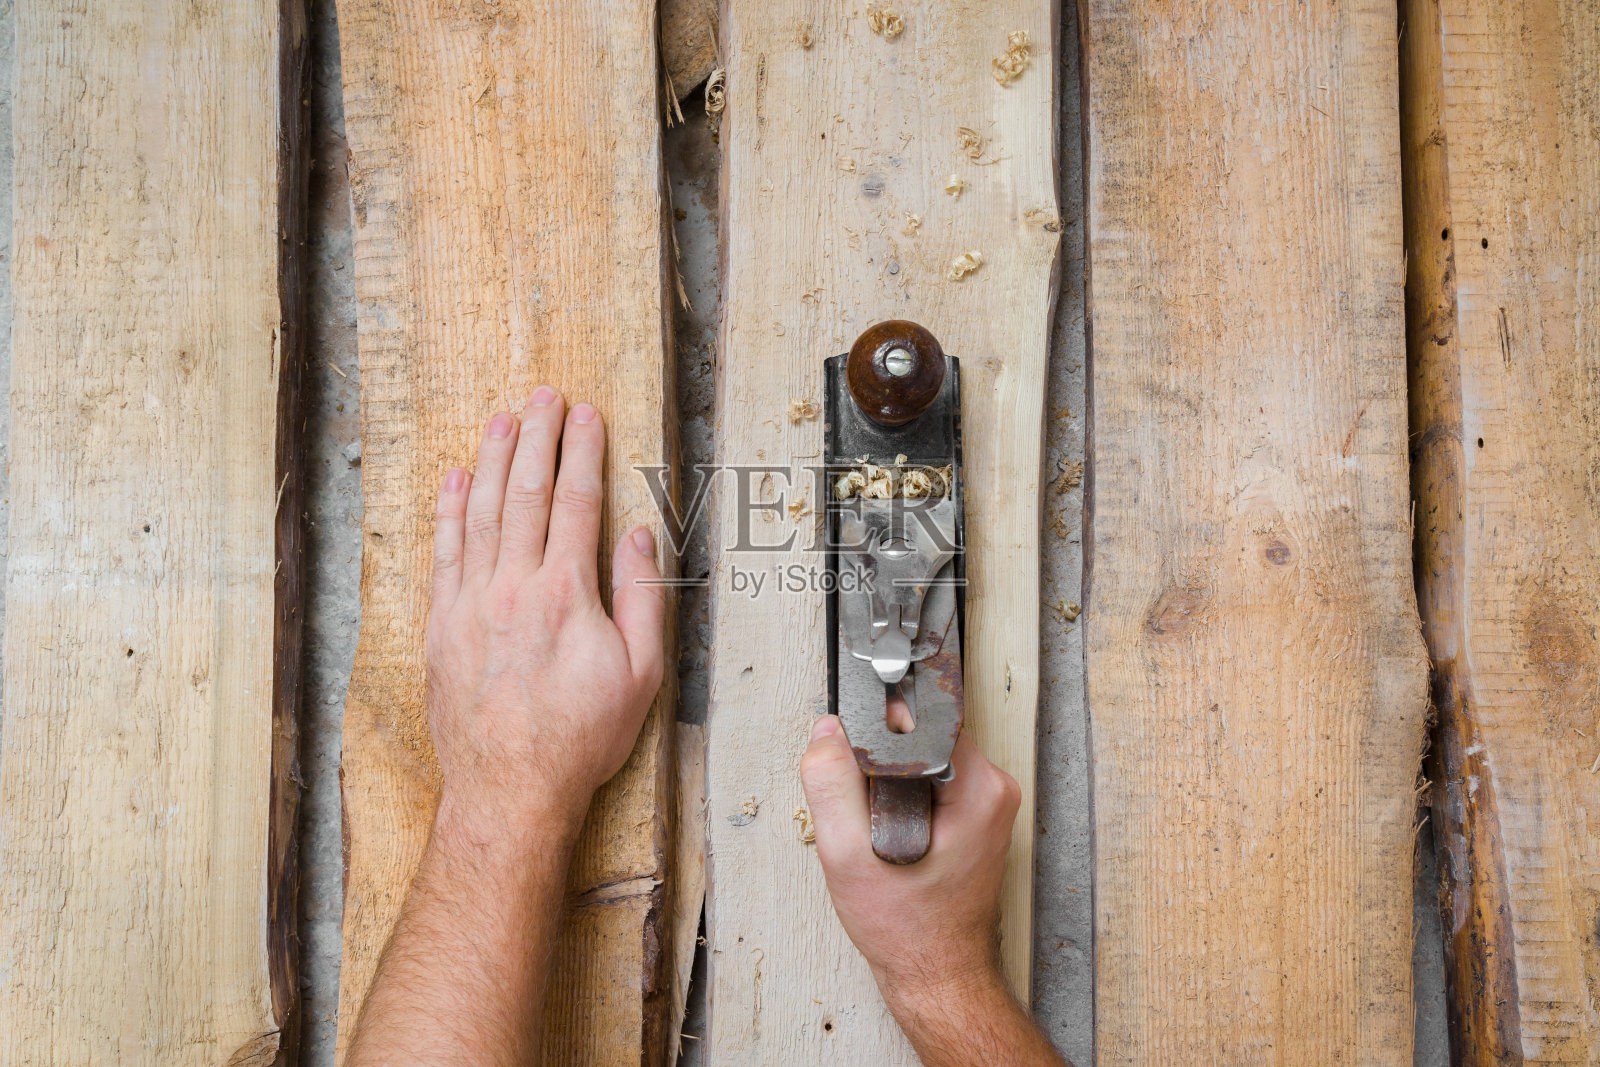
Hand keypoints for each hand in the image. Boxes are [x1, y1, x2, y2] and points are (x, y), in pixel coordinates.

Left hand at [426, 387, 665, 829]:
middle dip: (536, 439)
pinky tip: (455, 479)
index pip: (575, 503)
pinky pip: (443, 552)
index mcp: (567, 594)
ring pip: (480, 512)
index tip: (586, 417)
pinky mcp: (441, 626)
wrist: (509, 789)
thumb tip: (639, 536)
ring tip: (501, 420)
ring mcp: (471, 604)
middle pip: (524, 493)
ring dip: (491, 460)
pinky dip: (448, 511)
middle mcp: (514, 588)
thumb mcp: (641, 674)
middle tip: (544, 398)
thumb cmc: (581, 737)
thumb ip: (642, 596)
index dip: (582, 453)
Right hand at [800, 716, 1018, 999]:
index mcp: (978, 788)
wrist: (937, 975)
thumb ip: (831, 783)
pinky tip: (888, 838)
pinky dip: (899, 802)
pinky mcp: (974, 818)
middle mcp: (992, 790)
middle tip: (866, 817)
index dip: (875, 735)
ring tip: (877, 832)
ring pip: (918, 761)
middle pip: (918, 738)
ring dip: (887, 786)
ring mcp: (986, 804)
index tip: (854, 766)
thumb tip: (828, 731)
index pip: (919, 720)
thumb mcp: (847, 854)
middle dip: (878, 766)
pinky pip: (926, 784)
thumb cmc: (908, 929)